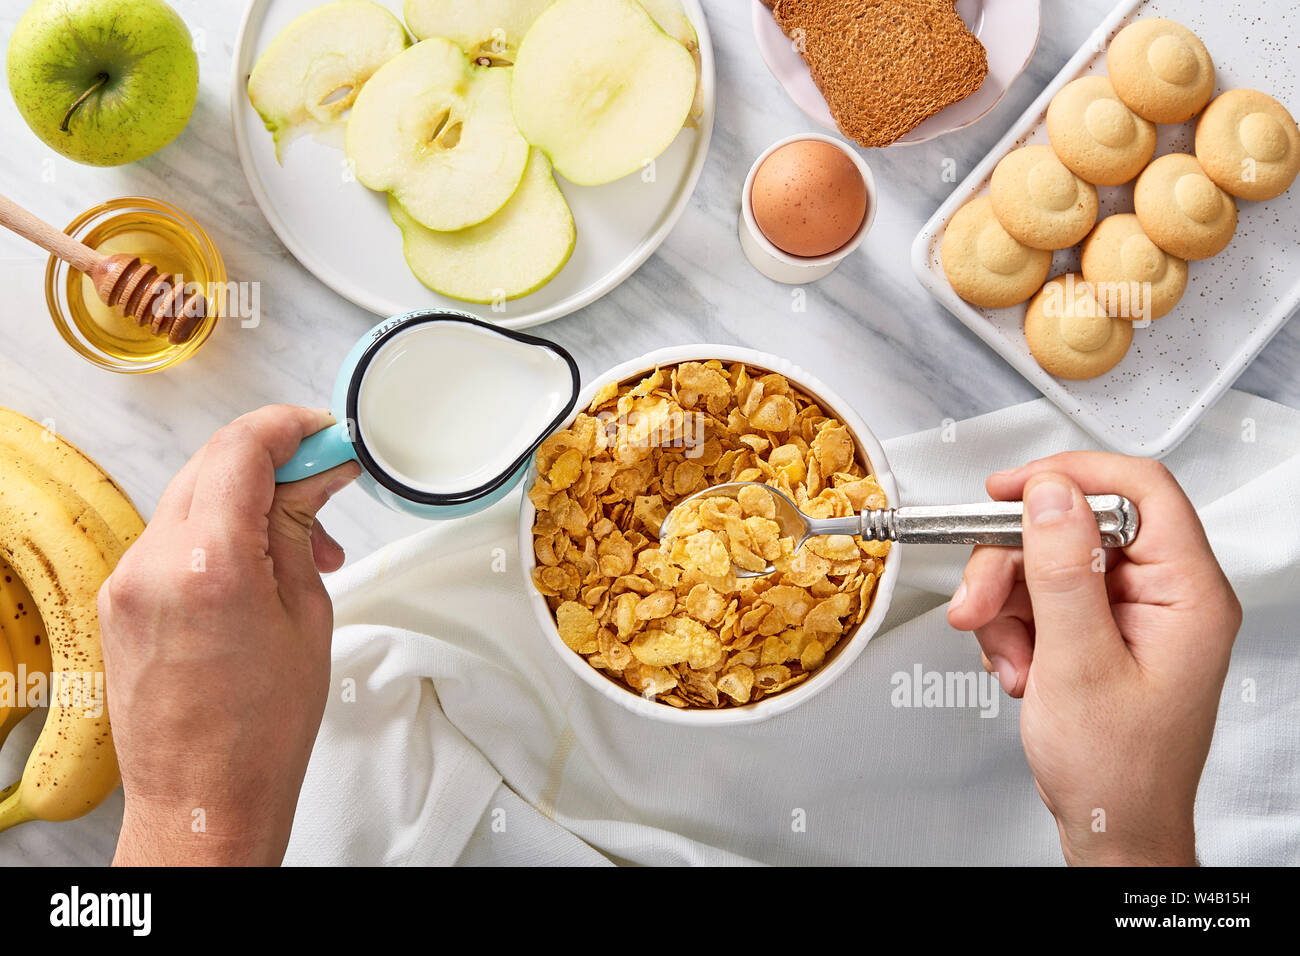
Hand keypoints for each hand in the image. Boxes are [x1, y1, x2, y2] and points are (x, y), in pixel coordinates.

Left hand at [100, 406, 359, 865]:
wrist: (203, 799)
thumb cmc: (262, 729)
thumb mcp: (305, 614)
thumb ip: (299, 529)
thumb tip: (316, 475)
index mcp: (209, 564)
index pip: (241, 449)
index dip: (290, 427)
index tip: (326, 432)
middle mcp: (152, 562)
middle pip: (212, 463)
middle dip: (275, 460)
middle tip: (328, 482)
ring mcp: (126, 580)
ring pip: (192, 495)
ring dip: (248, 498)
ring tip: (303, 544)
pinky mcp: (119, 598)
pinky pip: (172, 535)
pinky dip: (219, 530)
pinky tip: (259, 563)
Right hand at [946, 453, 1240, 865]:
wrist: (1111, 828)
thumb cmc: (1117, 771)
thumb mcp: (1077, 664)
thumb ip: (1064, 570)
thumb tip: (1051, 494)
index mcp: (1188, 592)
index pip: (1137, 489)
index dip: (1069, 477)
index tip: (1010, 490)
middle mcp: (1164, 593)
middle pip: (1075, 528)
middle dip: (1014, 564)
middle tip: (980, 601)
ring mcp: (1130, 612)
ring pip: (1047, 563)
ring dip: (1008, 605)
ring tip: (1006, 655)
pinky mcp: (1099, 630)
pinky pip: (1040, 598)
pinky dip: (1014, 628)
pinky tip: (1019, 666)